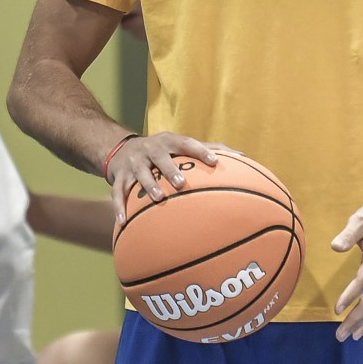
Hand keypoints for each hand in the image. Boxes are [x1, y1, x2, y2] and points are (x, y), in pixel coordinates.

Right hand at [105, 132, 224, 221]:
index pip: (186, 143)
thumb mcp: (180, 145)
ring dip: (147, 185)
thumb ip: (211, 149)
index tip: (214, 162)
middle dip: (170, 169)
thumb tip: (244, 157)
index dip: (200, 150)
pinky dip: (119, 206)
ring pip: (139, 173)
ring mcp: (133, 162)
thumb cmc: (162, 151)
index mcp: (169, 142)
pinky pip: (118, 191)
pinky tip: (123, 221)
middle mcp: (150, 149)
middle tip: (181, 183)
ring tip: (156, 199)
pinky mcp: (119, 176)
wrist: (120, 149)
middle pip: (160, 157)